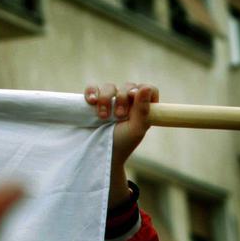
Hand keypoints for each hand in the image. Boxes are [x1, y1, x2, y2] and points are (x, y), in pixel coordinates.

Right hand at [84, 82, 157, 205]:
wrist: (102, 154)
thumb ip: (143, 109)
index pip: (148, 89)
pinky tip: (91, 101)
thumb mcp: (136, 129)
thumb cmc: (123, 143)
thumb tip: (145, 88)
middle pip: (128, 86)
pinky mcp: (94, 101)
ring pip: (109, 86)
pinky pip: (92, 88)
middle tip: (118, 115)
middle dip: (122, 99)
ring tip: (102, 116)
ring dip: (105, 99)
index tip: (134, 98)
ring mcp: (110, 100)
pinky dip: (91, 92)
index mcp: (142, 107)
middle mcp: (128, 101)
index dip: (143, 91)